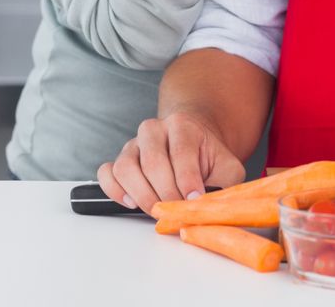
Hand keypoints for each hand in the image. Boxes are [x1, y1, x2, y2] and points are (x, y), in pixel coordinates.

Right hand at [96, 112, 244, 214]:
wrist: (193, 146)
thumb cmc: (208, 159)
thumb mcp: (227, 166)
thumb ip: (227, 181)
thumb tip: (215, 205)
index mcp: (183, 125)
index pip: (182, 151)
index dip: (187, 179)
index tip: (193, 199)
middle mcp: (155, 129)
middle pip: (153, 161)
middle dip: (165, 192)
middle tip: (176, 209)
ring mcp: (134, 144)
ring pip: (126, 167)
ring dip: (141, 194)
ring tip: (157, 209)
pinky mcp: (119, 160)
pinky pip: (107, 173)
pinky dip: (116, 190)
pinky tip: (132, 202)